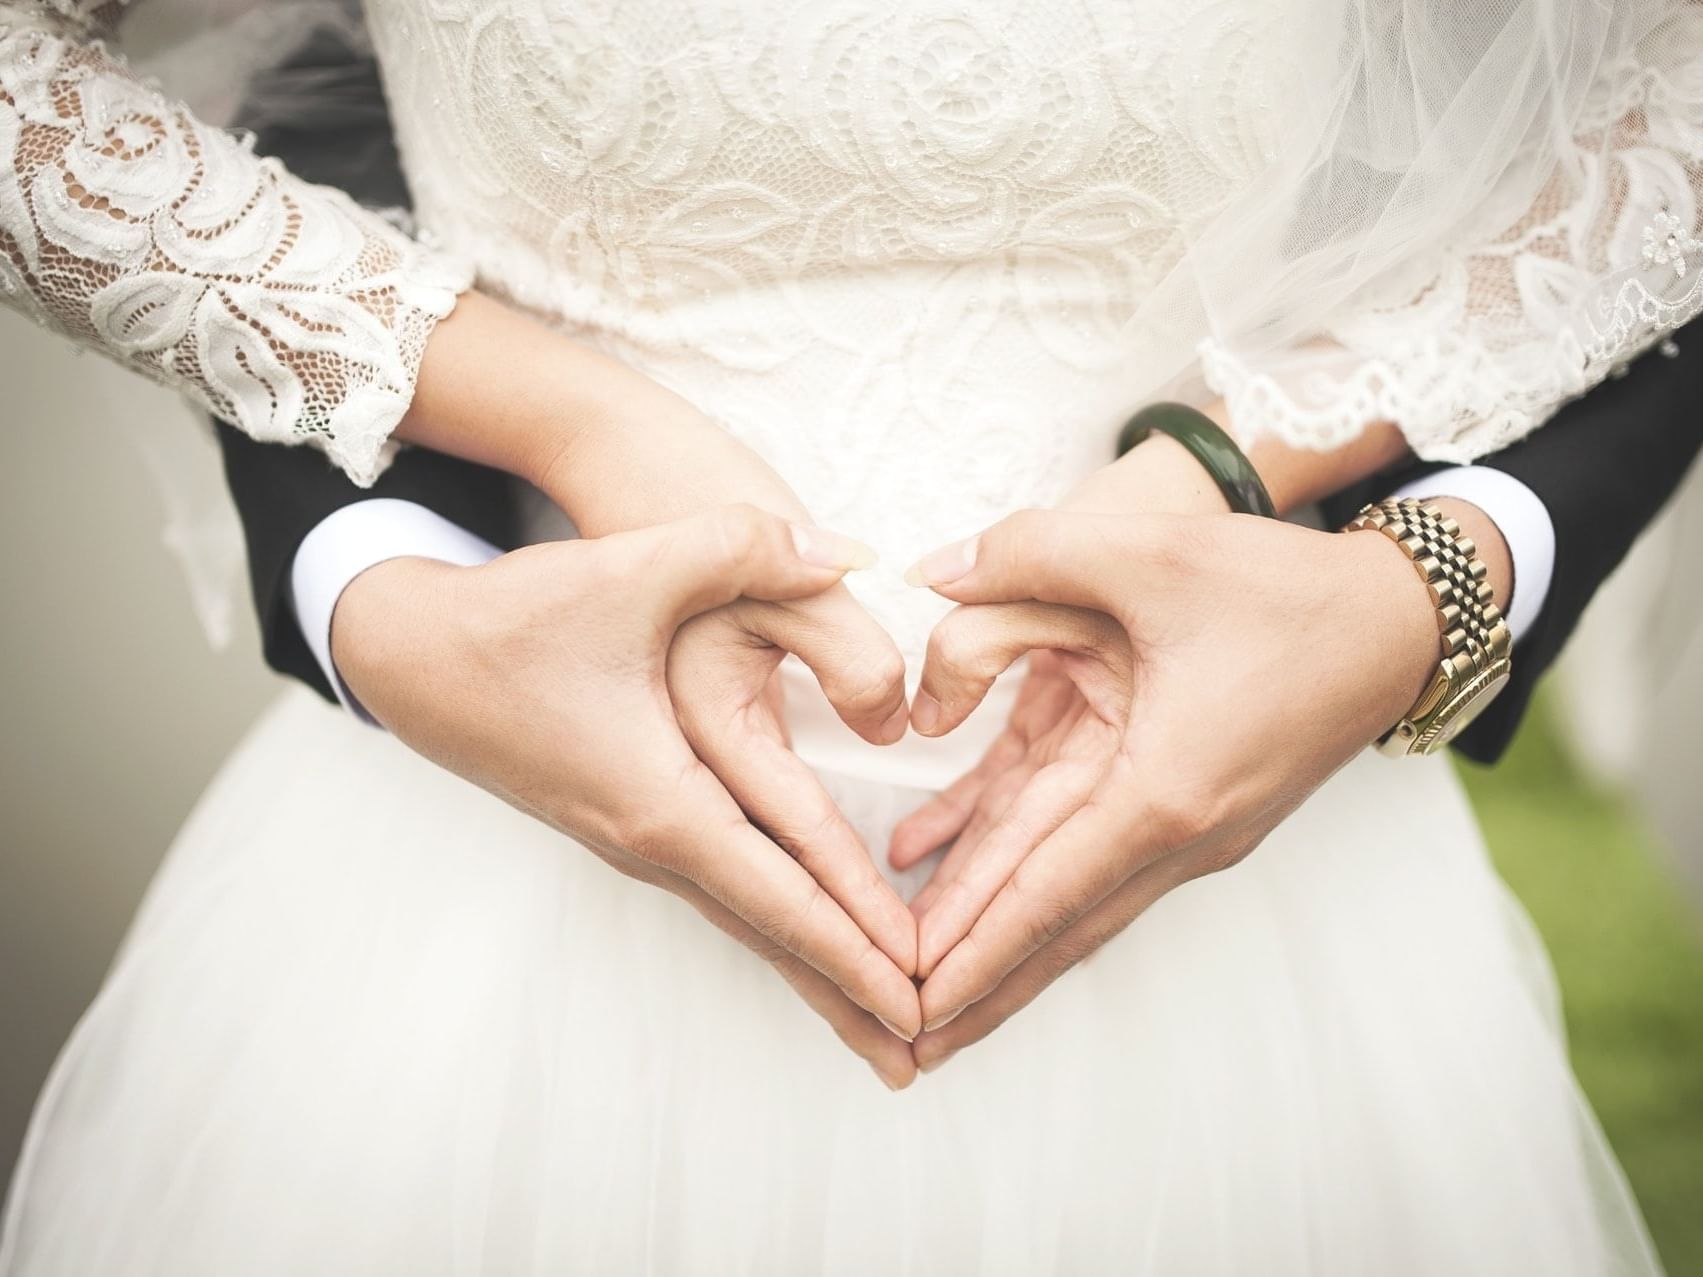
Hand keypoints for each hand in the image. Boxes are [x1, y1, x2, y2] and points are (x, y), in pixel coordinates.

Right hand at [332, 505, 922, 1086]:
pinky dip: (777, 924)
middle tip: (922, 1052)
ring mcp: (635, 839)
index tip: (918, 997)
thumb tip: (849, 552)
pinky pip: (724, 889)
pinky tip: (806, 936)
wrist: (411, 655)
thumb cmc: (515, 620)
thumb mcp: (631, 569)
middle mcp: (650, 840)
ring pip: (746, 918)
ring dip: (815, 967)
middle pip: (770, 933)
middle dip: (847, 991)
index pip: (780, 894)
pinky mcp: (629, 820)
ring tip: (877, 1018)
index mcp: (661, 801)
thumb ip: (744, 548)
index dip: (856, 944)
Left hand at [897, 506, 1446, 1070]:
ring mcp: (1190, 833)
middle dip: (977, 986)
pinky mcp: (1190, 811)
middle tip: (902, 1041)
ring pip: (1073, 906)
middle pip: (1056, 929)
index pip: (1043, 895)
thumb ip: (1028, 553)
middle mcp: (1177, 835)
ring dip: (1002, 950)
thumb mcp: (1151, 550)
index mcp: (1162, 791)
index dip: (970, 952)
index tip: (912, 1008)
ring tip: (936, 998)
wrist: (1398, 623)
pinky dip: (1030, 879)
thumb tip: (929, 574)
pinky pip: (1093, 859)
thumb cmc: (1283, 590)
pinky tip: (959, 866)